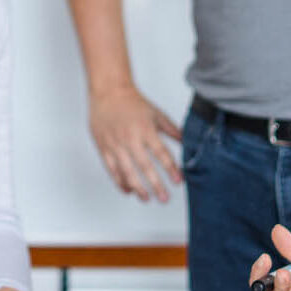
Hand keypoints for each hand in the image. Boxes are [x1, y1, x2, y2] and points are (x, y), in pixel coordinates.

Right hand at [88, 85, 181, 202]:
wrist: (108, 92)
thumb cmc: (132, 102)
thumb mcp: (156, 114)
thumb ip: (172, 130)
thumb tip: (187, 142)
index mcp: (146, 130)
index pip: (161, 154)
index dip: (171, 169)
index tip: (178, 182)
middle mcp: (130, 139)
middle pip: (145, 167)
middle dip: (156, 185)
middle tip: (164, 199)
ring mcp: (115, 144)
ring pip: (127, 172)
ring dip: (137, 188)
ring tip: (146, 198)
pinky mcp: (103, 147)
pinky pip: (112, 169)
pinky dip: (120, 181)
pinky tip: (128, 190)